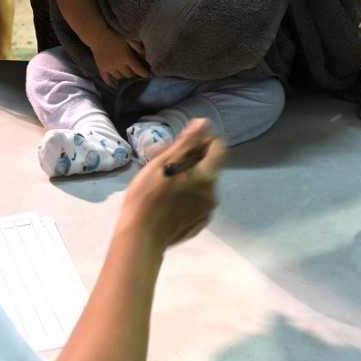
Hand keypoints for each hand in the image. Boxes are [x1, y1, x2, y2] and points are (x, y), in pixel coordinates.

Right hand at [92, 32, 148, 86]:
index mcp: (127, 57)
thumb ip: (137, 45)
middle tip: (136, 73)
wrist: (98, 35)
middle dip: (133, 74)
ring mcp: (110, 68)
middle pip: (129, 75)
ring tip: (125, 73)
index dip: (145, 73)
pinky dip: (111, 82)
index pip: (138, 69)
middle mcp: (119, 64)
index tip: (149, 75)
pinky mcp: (102, 68)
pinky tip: (115, 85)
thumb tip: (144, 54)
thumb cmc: (115, 35)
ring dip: (123, 75)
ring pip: (119, 77)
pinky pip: (107, 79)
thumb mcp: (129, 37)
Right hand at [118, 119, 222, 250]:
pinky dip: (185, 195)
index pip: (219, 147)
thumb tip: (205, 123)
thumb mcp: (163, 163)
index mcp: (206, 176)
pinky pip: (196, 201)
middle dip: (189, 159)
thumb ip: (186, 143)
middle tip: (162, 161)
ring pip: (200, 183)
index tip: (183, 144)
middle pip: (207, 166)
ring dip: (186, 177)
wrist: (141, 237)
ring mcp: (207, 210)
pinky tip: (166, 200)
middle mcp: (213, 193)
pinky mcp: (198, 223)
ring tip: (161, 181)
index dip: (203, 140)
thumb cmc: (147, 197)